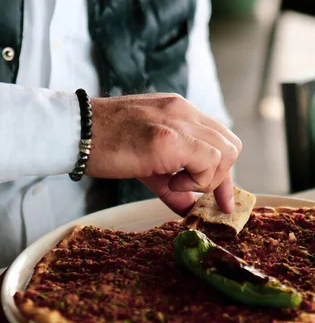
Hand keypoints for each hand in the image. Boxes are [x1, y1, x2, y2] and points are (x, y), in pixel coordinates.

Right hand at [87, 93, 241, 214]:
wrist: (75, 132)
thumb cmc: (105, 144)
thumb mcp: (148, 163)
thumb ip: (173, 186)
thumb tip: (189, 210)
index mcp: (181, 113)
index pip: (220, 140)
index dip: (226, 174)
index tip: (224, 203)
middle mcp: (185, 112)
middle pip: (231, 146)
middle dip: (221, 179)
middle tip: (193, 193)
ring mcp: (179, 121)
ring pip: (226, 153)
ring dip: (206, 179)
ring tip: (174, 183)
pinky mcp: (169, 137)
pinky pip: (209, 160)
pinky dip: (197, 180)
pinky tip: (170, 181)